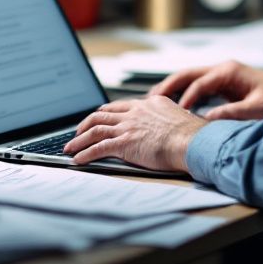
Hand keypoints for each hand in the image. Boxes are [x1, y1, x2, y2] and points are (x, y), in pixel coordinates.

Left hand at [64, 96, 205, 170]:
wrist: (192, 141)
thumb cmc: (192, 135)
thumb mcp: (181, 119)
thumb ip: (170, 121)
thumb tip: (175, 128)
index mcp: (149, 104)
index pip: (120, 105)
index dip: (106, 112)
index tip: (98, 117)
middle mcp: (135, 112)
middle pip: (103, 114)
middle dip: (86, 124)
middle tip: (77, 132)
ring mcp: (128, 126)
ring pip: (95, 129)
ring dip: (79, 140)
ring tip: (70, 148)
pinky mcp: (124, 143)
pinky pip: (98, 148)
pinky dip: (85, 154)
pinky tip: (78, 160)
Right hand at [149, 60, 262, 120]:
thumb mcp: (257, 109)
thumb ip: (231, 114)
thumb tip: (206, 121)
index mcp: (229, 71)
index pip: (198, 83)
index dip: (184, 99)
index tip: (174, 114)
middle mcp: (224, 70)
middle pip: (187, 75)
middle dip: (168, 87)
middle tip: (148, 101)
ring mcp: (224, 76)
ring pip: (191, 79)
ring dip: (174, 90)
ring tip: (155, 103)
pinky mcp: (227, 85)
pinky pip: (200, 87)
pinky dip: (186, 95)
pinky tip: (177, 106)